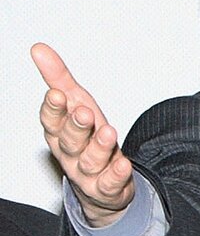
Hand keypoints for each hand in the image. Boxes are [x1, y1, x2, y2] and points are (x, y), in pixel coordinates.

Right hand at [31, 43, 133, 226]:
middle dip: (76, 127)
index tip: (57, 95)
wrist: (99, 183)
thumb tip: (39, 48)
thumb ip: (59, 78)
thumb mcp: (75, 103)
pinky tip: (123, 164)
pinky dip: (116, 174)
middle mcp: (71, 153)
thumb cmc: (86, 137)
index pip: (51, 120)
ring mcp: (89, 172)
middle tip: (85, 113)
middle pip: (69, 140)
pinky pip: (111, 182)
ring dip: (99, 147)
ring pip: (90, 161)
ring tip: (109, 133)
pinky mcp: (107, 187)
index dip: (53, 109)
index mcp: (60, 132)